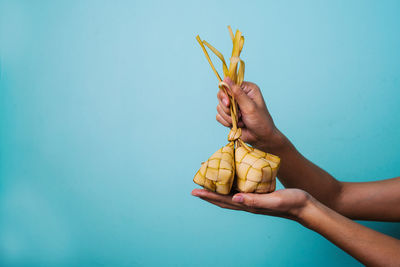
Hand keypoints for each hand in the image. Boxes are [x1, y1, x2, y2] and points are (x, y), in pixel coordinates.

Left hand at [191, 188, 310, 220]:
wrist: (305, 206)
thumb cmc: (291, 202)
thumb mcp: (273, 199)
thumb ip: (254, 200)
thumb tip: (234, 198)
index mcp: (249, 205)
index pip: (224, 201)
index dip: (209, 196)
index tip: (196, 192)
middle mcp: (248, 204)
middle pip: (223, 200)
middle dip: (209, 195)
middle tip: (196, 189)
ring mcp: (253, 201)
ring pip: (230, 196)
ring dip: (218, 192)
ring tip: (209, 185)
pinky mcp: (259, 195)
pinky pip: (240, 191)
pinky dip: (231, 187)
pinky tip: (231, 181)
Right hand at [216, 77, 283, 150]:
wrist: (261, 138)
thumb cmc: (260, 121)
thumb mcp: (250, 106)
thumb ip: (237, 93)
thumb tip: (226, 79)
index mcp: (246, 89)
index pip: (229, 84)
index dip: (226, 93)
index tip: (228, 103)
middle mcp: (239, 96)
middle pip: (221, 95)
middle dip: (227, 107)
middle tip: (237, 114)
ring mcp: (233, 106)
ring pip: (219, 107)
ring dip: (228, 117)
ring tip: (240, 120)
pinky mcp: (228, 116)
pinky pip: (219, 116)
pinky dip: (226, 122)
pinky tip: (236, 125)